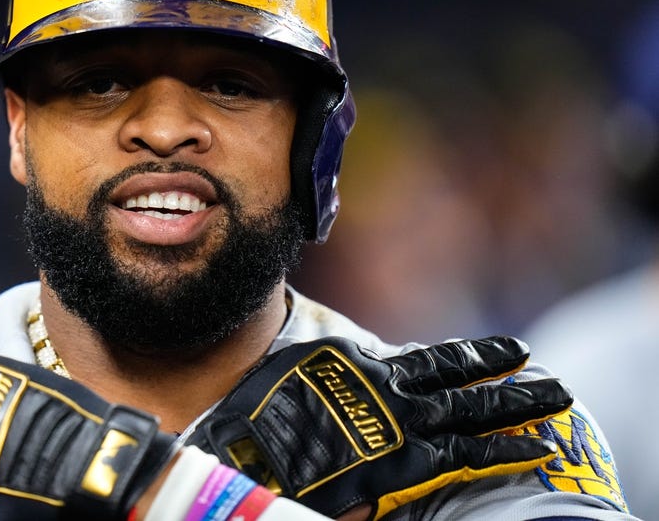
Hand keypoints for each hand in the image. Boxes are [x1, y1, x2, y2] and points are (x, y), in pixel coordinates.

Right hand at [186, 336, 571, 519]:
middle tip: (546, 372)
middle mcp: (391, 388)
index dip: (472, 356)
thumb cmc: (260, 418)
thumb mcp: (295, 379)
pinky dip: (504, 451)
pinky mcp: (409, 461)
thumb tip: (349, 382)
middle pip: (462, 377)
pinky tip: (536, 448)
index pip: (431, 359)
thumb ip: (332, 379)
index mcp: (363, 365)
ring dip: (518, 404)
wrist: (254, 450)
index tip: (506, 351)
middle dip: (507, 373)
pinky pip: (468, 455)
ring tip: (558, 397)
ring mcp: (404, 422)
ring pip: (475, 410)